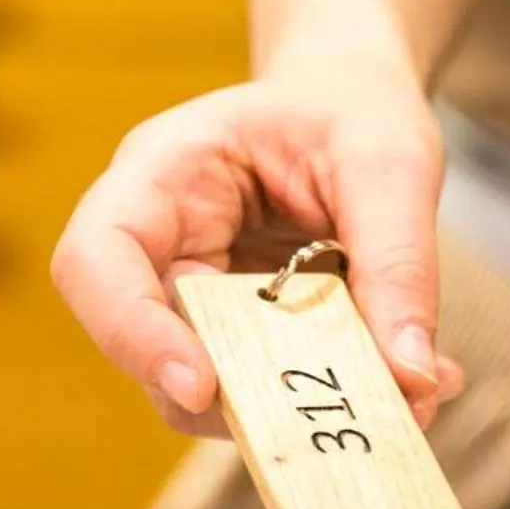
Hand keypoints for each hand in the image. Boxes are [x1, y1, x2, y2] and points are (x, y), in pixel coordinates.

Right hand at [51, 64, 463, 435]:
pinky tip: (413, 378)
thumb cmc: (353, 108)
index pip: (96, 259)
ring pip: (210, 384)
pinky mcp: (239, 331)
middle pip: (151, 346)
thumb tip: (413, 381)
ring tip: (408, 393)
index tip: (200, 385)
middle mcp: (160, 241)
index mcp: (165, 171)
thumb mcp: (391, 165)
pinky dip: (337, 391)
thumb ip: (400, 264)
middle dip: (240, 394)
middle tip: (345, 406)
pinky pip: (268, 383)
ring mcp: (194, 293)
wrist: (353, 101)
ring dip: (300, 404)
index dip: (131, 332)